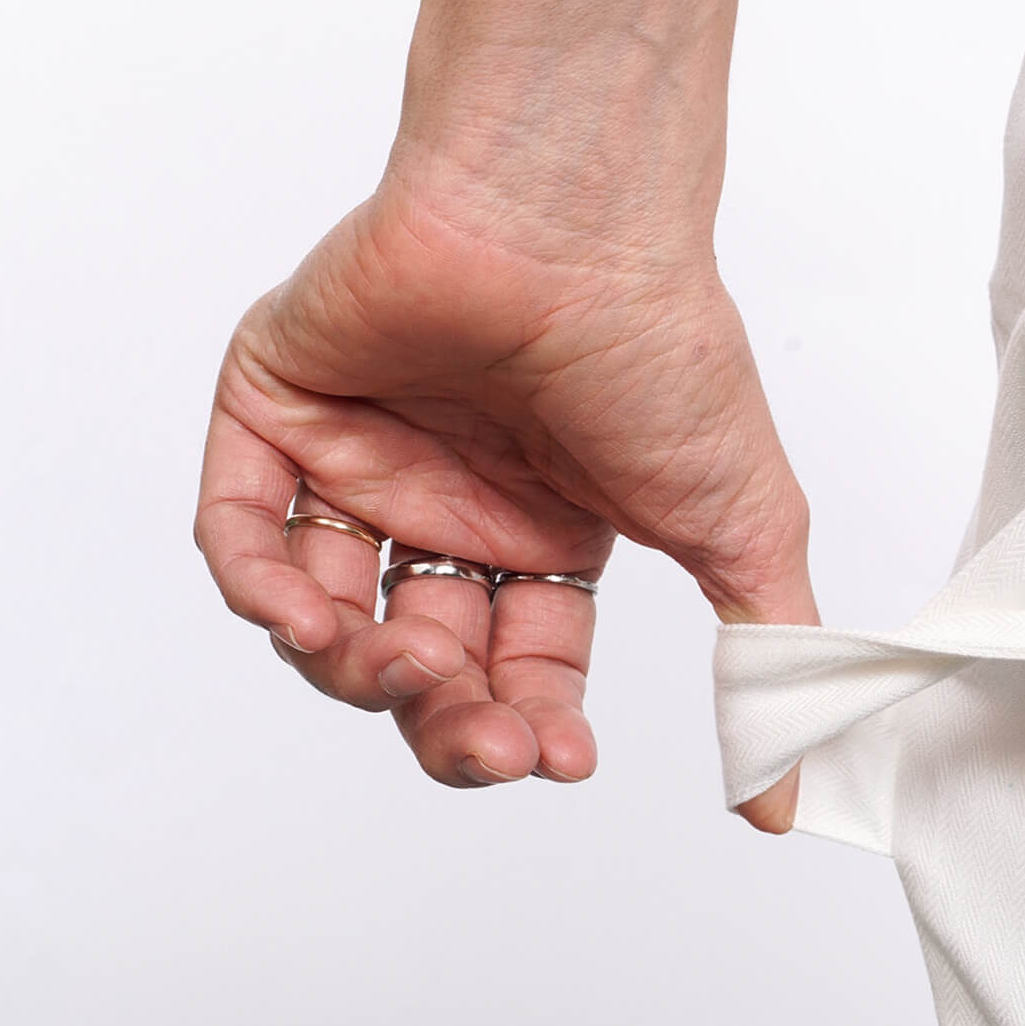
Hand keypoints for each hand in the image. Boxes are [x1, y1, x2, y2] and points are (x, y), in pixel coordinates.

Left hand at [195, 171, 808, 826]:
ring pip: (323, 610)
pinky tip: (305, 620)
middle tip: (483, 741)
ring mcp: (360, 452)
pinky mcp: (279, 405)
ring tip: (405, 667)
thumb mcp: (739, 524)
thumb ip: (763, 659)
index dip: (528, 723)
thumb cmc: (661, 346)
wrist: (571, 226)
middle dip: (447, 717)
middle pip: (420, 656)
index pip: (517, 662)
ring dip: (355, 669)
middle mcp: (449, 493)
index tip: (555, 758)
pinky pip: (239, 530)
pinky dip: (258, 590)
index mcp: (544, 521)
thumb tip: (784, 799)